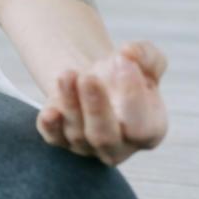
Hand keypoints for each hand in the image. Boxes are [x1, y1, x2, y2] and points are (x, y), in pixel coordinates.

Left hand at [37, 41, 167, 165]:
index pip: (142, 128)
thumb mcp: (144, 59)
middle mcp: (118, 146)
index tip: (122, 62)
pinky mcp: (61, 140)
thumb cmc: (123, 72)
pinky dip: (50, 125)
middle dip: (96, 107)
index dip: (133, 97)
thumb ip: (146, 55)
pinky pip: (53, 137)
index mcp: (149, 132)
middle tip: (88, 77)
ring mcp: (87, 147)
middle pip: (104, 137)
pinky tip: (49, 111)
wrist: (92, 78)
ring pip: (77, 133)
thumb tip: (129, 52)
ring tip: (67, 74)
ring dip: (70, 103)